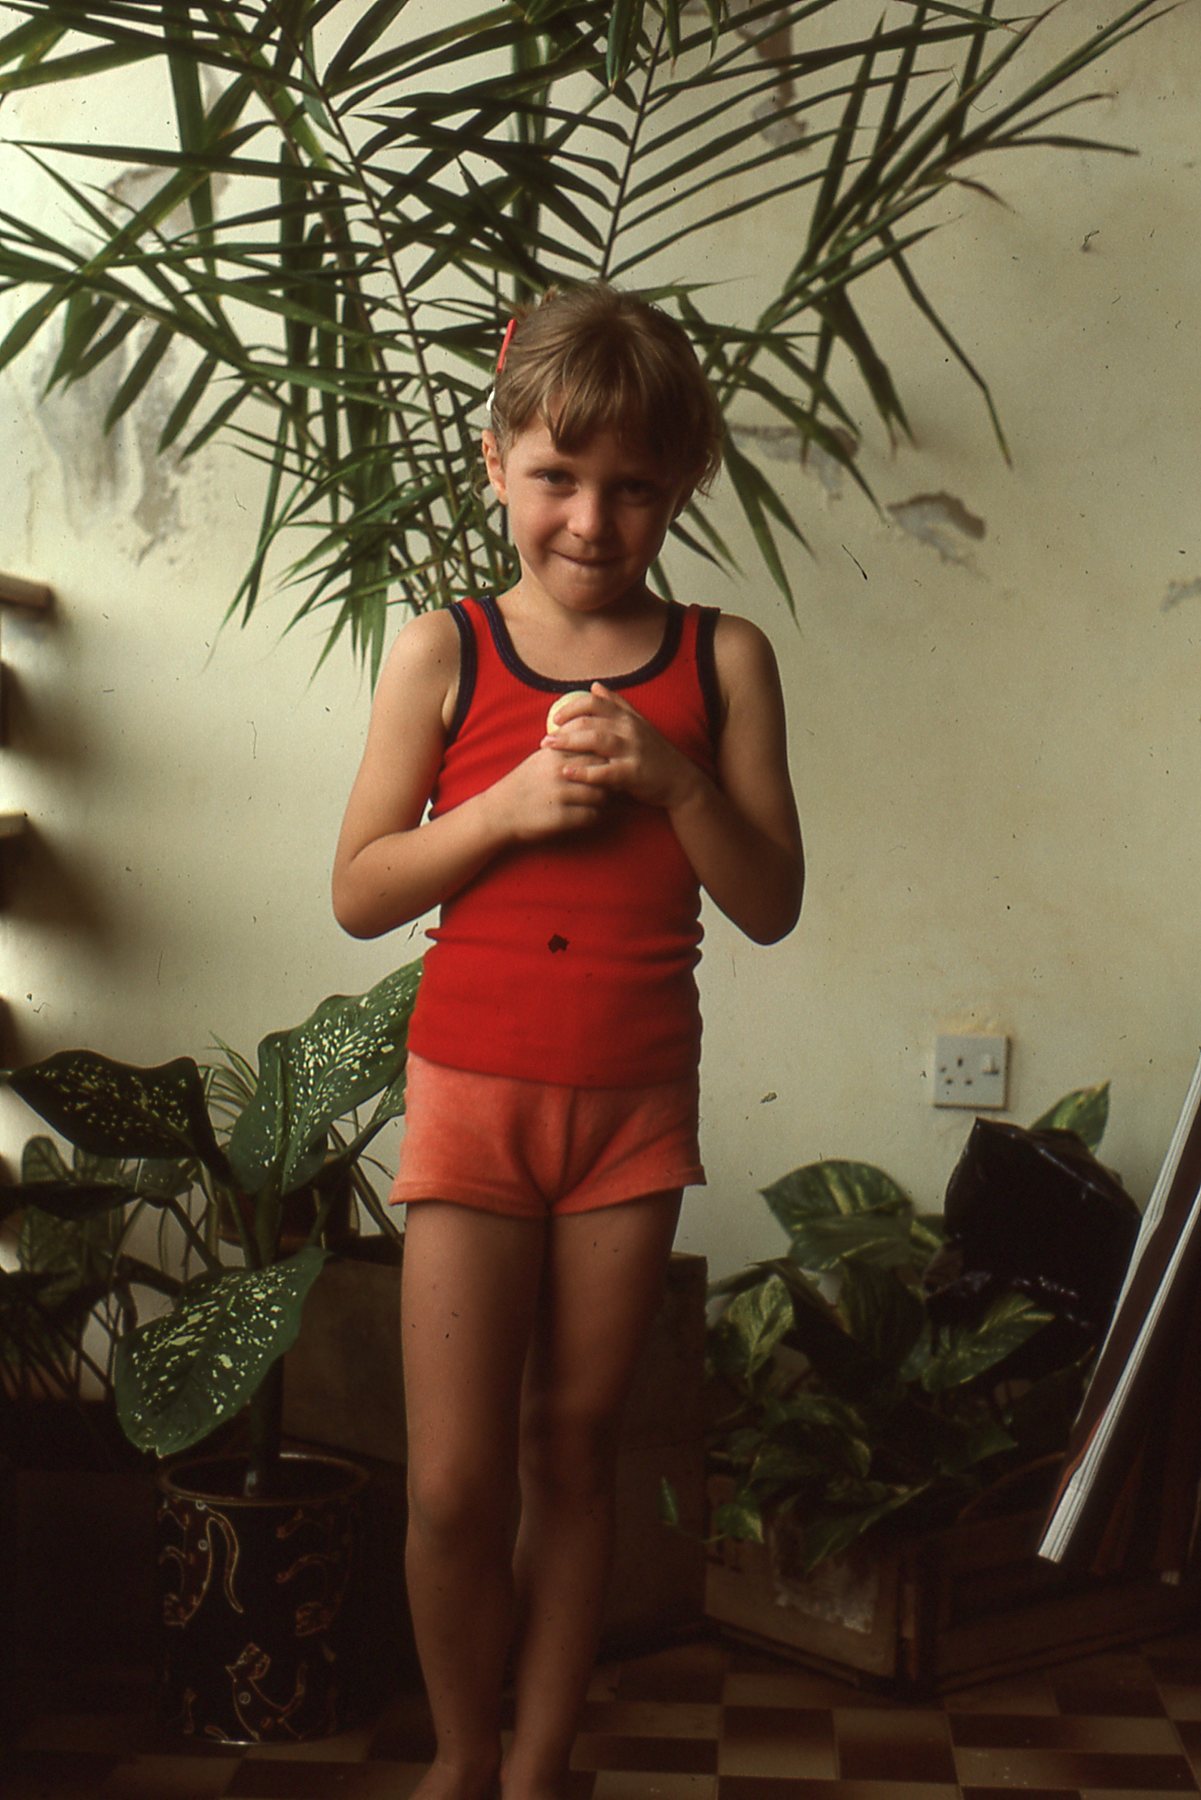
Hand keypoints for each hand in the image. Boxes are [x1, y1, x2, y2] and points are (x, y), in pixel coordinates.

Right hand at [488, 741, 609, 842]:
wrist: (499, 811)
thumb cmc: (524, 784)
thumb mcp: (541, 758)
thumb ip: (567, 749)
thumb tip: (598, 744)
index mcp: (554, 752)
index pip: (594, 748)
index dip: (606, 758)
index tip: (609, 765)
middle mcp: (558, 771)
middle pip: (602, 770)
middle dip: (610, 778)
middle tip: (612, 785)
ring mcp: (559, 795)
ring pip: (601, 795)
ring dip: (605, 800)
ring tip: (601, 801)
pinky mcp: (560, 817)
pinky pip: (592, 816)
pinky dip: (595, 816)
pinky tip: (590, 814)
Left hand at [543, 682, 700, 812]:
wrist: (681, 781)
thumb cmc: (655, 754)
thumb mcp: (639, 724)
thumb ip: (617, 704)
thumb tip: (595, 685)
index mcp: (627, 718)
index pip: (595, 702)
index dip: (572, 707)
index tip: (555, 718)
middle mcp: (629, 730)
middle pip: (590, 721)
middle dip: (564, 728)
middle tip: (544, 739)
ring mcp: (632, 750)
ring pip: (596, 741)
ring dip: (569, 743)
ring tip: (548, 749)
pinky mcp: (633, 773)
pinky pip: (604, 771)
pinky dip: (584, 772)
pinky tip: (567, 772)